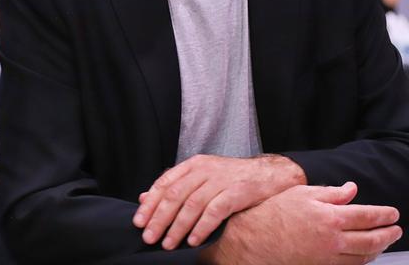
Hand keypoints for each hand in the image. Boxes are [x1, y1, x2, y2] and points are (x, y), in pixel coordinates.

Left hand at [134, 154, 305, 248]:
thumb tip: (144, 197)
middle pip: (175, 195)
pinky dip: (202, 226)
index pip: (165, 183)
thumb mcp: (202, 176)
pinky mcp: (237, 192)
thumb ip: (175, 186)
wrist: (271, 174)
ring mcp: (221, 180)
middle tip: (149, 237)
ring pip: (193, 204)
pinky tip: (194, 240)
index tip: (139, 221)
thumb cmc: (233, 178)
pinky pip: (215, 211)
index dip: (150, 203)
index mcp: (193, 165)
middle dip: (160, 218)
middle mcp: (205, 170)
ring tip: (168, 244)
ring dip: (178, 226)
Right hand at [200, 182, 401, 264]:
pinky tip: (364, 255)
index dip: (383, 215)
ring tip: (384, 242)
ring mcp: (328, 257)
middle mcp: (333, 240)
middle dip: (388, 234)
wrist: (251, 239)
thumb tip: (351, 190)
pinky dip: (363, 260)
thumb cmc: (271, 213)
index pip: (367, 216)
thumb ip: (330, 193)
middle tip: (396, 229)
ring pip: (363, 256)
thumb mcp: (300, 194)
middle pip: (371, 239)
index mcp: (329, 217)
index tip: (393, 213)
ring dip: (378, 248)